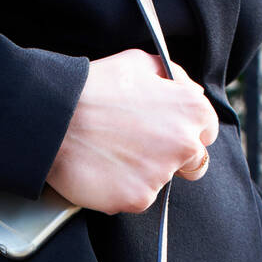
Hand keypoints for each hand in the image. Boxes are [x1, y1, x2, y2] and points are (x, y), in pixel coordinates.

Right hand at [46, 49, 219, 213]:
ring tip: (112, 154)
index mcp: (191, 110)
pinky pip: (136, 198)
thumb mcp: (140, 62)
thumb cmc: (94, 88)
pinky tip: (103, 170)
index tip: (167, 132)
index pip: (207, 130)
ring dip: (143, 173)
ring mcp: (162, 174)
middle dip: (174, 158)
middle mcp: (184, 144)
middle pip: (195, 163)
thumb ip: (174, 79)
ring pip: (161, 181)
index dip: (187, 130)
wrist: (54, 119)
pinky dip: (122, 189)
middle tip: (140, 149)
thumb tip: (187, 91)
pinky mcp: (138, 198)